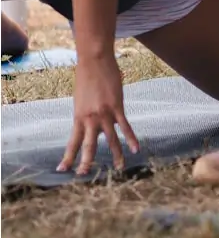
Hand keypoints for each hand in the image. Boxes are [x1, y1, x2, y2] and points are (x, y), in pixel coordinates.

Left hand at [59, 52, 138, 173]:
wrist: (94, 62)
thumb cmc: (86, 78)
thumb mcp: (81, 99)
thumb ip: (87, 113)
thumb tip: (94, 122)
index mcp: (78, 117)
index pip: (72, 142)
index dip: (68, 157)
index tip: (62, 169)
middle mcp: (90, 118)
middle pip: (88, 145)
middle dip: (86, 161)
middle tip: (83, 175)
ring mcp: (104, 113)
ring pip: (110, 139)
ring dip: (115, 154)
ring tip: (118, 167)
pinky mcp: (117, 107)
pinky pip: (125, 126)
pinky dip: (131, 138)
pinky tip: (136, 148)